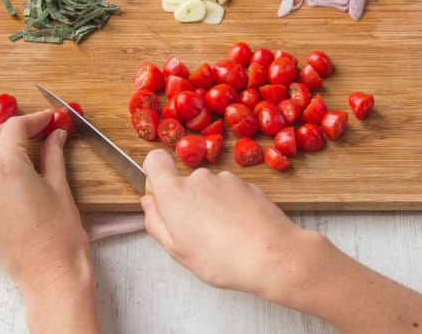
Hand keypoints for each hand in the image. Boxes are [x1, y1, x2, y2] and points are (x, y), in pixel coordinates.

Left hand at [0, 111, 98, 333]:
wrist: (50, 276)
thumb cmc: (60, 236)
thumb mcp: (60, 187)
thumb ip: (53, 155)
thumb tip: (55, 134)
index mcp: (6, 168)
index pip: (14, 128)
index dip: (34, 119)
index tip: (49, 119)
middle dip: (17, 129)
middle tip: (42, 131)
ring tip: (21, 151)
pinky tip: (10, 173)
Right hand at [140, 149, 321, 296]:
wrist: (272, 256)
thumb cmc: (222, 260)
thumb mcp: (177, 250)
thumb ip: (156, 222)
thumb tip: (149, 203)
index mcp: (175, 193)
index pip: (155, 161)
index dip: (155, 174)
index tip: (161, 194)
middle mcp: (199, 178)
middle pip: (185, 183)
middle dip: (188, 203)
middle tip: (198, 234)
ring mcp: (226, 179)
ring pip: (210, 189)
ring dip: (212, 206)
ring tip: (224, 236)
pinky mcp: (248, 184)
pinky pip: (231, 193)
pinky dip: (233, 208)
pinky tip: (241, 230)